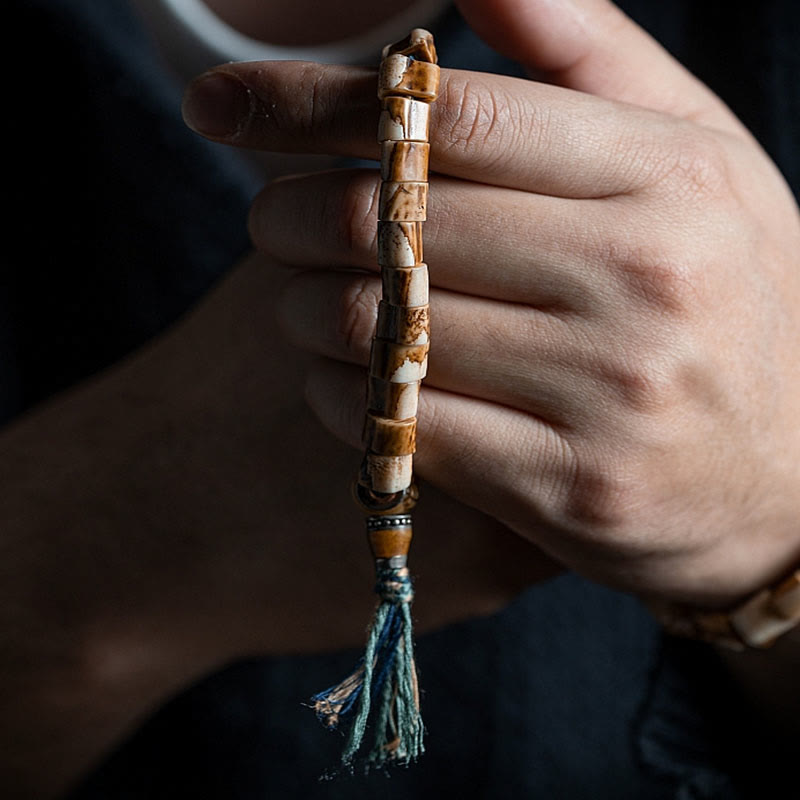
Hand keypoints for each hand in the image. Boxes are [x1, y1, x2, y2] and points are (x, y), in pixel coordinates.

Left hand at [183, 0, 799, 609]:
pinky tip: (339, 379)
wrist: (791, 474)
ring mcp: (607, 397)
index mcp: (666, 180)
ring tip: (300, 297)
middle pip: (395, 227)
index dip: (310, 104)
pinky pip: (407, 428)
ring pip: (384, 334)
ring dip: (303, 310)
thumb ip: (589, 59)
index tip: (221, 107)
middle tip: (267, 218)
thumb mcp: (696, 161)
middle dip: (289, 216)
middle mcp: (641, 282)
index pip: (447, 118)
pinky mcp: (570, 490)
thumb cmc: (731, 302)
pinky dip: (341, 397)